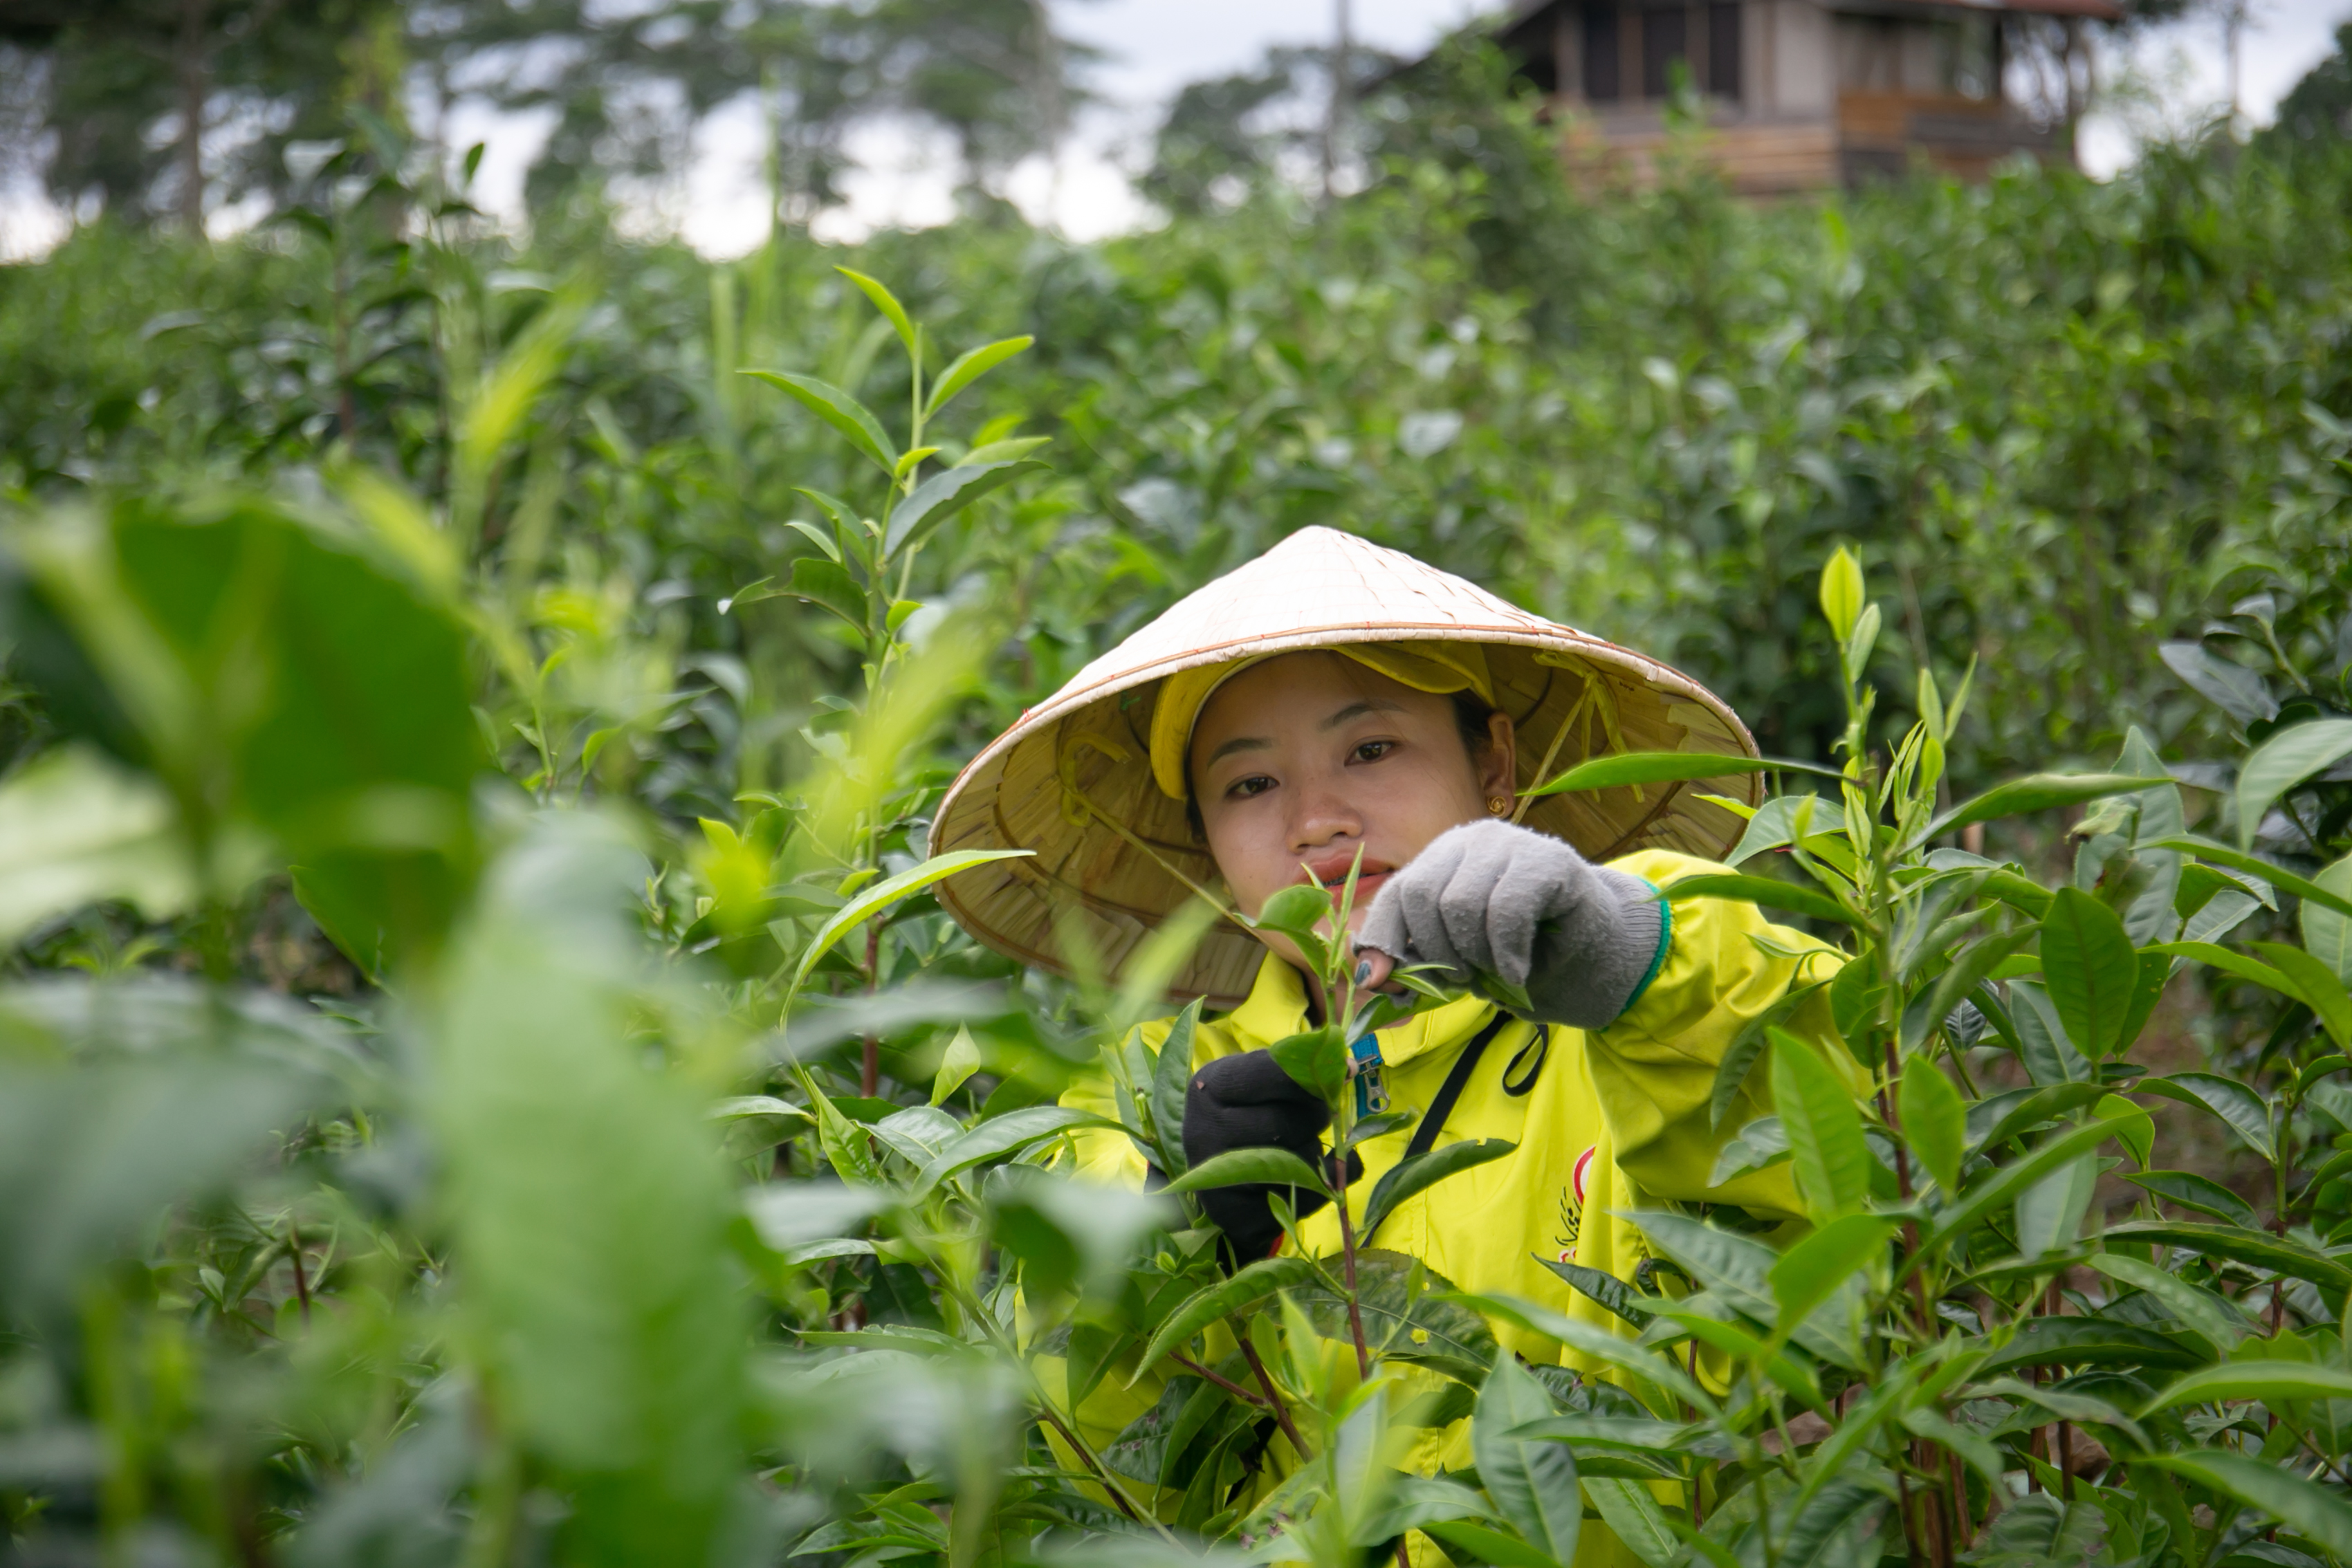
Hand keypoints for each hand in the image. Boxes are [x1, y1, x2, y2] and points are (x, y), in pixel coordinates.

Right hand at [1182, 1050, 1359, 1261]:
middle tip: (1313, 1118)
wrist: (1217, 1175)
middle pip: (1287, 1122)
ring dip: (1314, 1154)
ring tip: (1295, 1150)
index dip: (1313, 1076)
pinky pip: (1305, 1199)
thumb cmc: (1247, 1115)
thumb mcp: (1259, 1082)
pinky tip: (1303, 1179)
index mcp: (1208, 1088)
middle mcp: (1203, 1133)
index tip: (1343, 1072)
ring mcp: (1216, 1180)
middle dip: (1315, 1118)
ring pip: (1299, 1162)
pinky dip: (1320, 1189)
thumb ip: (1298, 1071)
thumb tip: (1348, 1066)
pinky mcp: (1237, 1217)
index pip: (1270, 1072)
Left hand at [1352, 818, 1664, 1028]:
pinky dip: (1505, 953)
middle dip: (1437, 953)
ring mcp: (1511, 843)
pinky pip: (1506, 909)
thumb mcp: (1456, 963)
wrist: (1595, 956)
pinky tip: (1516, 972)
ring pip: (1461, 904)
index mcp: (1440, 859)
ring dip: (1476, 957)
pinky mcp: (1549, 859)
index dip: (1383, 940)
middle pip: (1422, 895)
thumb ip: (1413, 963)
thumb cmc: (1520, 957)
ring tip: (1498, 971)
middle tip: (1466, 979)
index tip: (1383, 984)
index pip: (1395, 893)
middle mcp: (1470, 840)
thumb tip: (1368, 977)